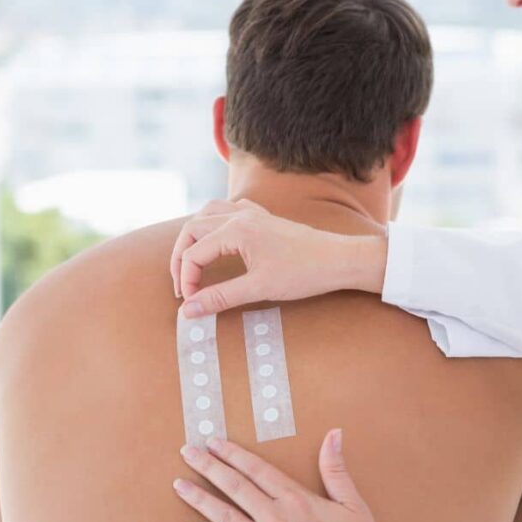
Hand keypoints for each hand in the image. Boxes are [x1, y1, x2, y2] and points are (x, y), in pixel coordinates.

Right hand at [169, 199, 387, 315]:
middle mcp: (240, 216)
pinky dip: (215, 223)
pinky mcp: (264, 218)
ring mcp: (253, 214)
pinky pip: (229, 210)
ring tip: (191, 261)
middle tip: (182, 285)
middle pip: (193, 228)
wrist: (339, 260)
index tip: (190, 303)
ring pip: (208, 214)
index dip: (186, 279)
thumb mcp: (259, 289)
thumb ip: (220, 298)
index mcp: (236, 230)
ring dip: (194, 236)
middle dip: (181, 257)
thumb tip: (190, 311)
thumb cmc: (304, 273)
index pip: (194, 252)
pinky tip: (218, 240)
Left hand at [173, 430, 388, 521]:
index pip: (257, 470)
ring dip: (199, 498)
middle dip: (208, 466)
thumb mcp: (354, 506)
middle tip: (187, 452)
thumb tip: (333, 434)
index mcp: (297, 500)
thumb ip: (336, 470)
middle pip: (234, 486)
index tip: (214, 443)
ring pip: (223, 516)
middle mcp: (274, 519)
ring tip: (179, 484)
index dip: (233, 454)